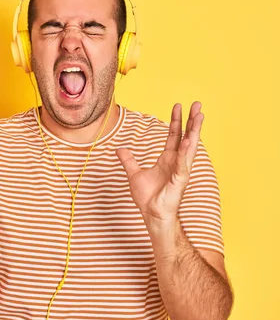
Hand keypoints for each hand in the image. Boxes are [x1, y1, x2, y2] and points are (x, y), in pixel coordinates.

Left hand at [116, 102, 203, 227]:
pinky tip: (189, 140)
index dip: (176, 121)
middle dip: (192, 121)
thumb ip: (128, 160)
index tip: (177, 105)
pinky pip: (183, 164)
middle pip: (187, 137)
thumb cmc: (147, 197)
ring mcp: (180, 170)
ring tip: (199, 116)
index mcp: (168, 159)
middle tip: (197, 104)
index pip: (174, 135)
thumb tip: (120, 149)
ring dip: (194, 131)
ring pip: (190, 147)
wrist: (151, 214)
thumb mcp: (133, 174)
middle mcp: (177, 162)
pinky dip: (186, 152)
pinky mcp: (180, 180)